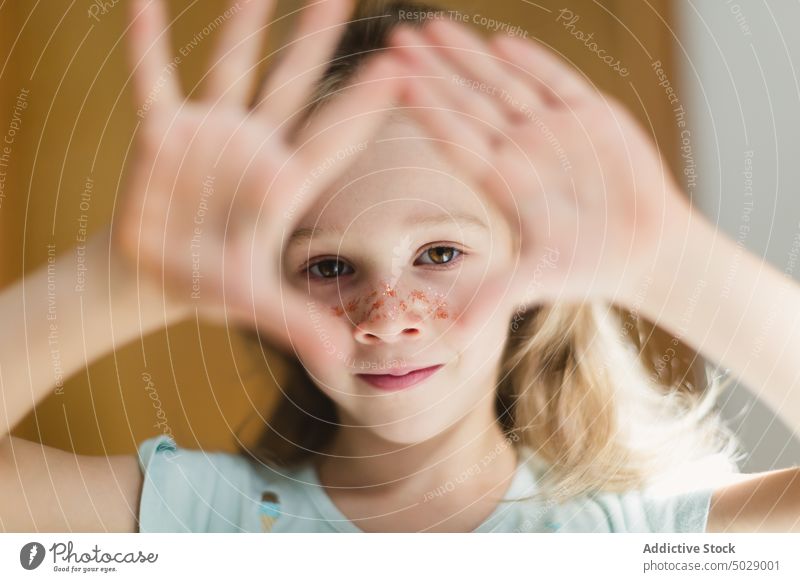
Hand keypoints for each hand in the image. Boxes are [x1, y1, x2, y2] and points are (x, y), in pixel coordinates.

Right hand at [115, 0, 403, 352]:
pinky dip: (147, 46)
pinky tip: (143, 5)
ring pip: (233, 66)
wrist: (158, 275)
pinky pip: (154, 81)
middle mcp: (256, 147)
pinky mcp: (163, 134)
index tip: (403, 63)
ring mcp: (211, 134)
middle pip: (295, 82)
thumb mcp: (256, 304)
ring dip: (244, 23)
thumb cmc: (212, 285)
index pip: (334, 136)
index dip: (366, 101)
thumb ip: (297, 324)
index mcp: (286, 183)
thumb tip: (341, 362)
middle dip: (317, 36)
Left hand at [389, 20, 693, 308]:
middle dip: (435, 70)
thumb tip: (453, 334)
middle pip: (469, 102)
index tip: (391, 82)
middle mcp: (519, 149)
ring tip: (435, 27)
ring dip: (471, 57)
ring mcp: (552, 129)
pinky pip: (558, 83)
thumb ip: (496, 295)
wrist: (645, 251)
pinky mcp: (591, 116)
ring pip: (505, 85)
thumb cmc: (589, 267)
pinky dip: (533, 63)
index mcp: (499, 181)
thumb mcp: (538, 280)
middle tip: (398, 37)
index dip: (425, 109)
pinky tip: (502, 43)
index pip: (454, 138)